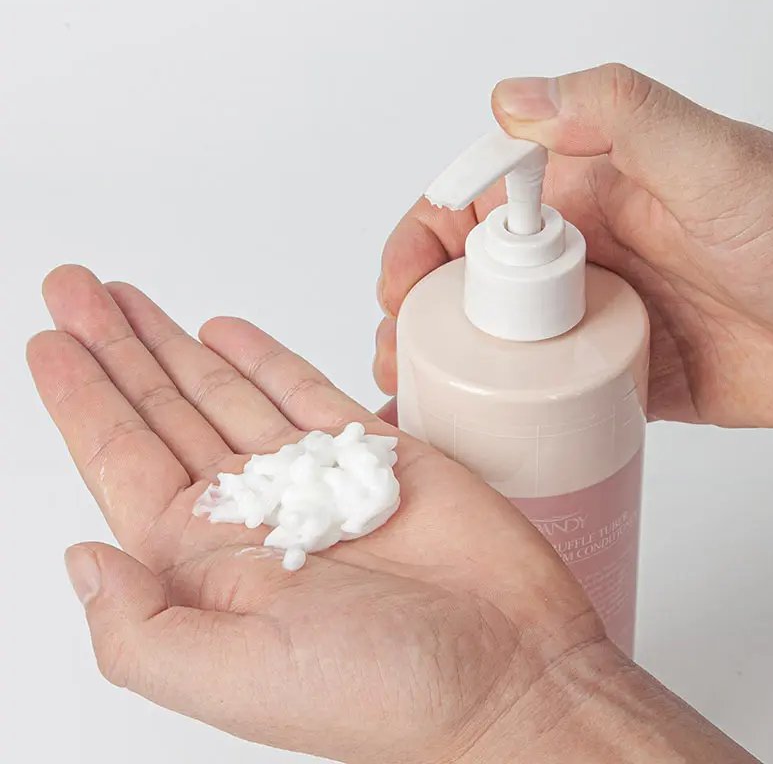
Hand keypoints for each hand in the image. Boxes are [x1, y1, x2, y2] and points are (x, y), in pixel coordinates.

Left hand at [28, 265, 608, 762]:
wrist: (511, 675)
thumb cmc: (385, 695)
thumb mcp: (236, 681)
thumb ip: (139, 628)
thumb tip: (80, 560)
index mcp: (206, 567)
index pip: (122, 460)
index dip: (81, 398)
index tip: (49, 340)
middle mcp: (252, 517)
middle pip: (164, 411)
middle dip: (116, 348)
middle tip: (74, 288)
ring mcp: (312, 479)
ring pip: (226, 391)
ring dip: (177, 344)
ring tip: (129, 299)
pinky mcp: (375, 454)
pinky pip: (304, 391)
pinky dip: (264, 357)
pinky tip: (227, 332)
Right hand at [375, 63, 772, 427]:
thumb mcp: (715, 161)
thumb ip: (619, 117)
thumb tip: (513, 99)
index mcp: (588, 197)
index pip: (476, 206)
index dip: (421, 238)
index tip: (400, 283)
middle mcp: (583, 259)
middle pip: (471, 284)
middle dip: (417, 315)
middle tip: (397, 356)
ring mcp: (596, 324)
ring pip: (498, 345)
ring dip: (447, 368)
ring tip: (418, 400)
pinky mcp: (617, 380)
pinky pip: (544, 396)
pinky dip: (499, 415)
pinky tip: (468, 435)